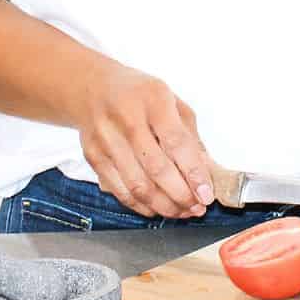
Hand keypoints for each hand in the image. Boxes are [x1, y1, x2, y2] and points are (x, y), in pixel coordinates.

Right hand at [71, 60, 214, 218]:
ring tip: (182, 211)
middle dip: (181, 195)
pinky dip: (142, 206)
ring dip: (164, 206)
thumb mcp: (172, 101)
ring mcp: (106, 139)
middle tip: (198, 208)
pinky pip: (120, 191)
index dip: (194, 172)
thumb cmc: (139, 95)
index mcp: (153, 99)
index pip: (176, 142)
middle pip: (156, 168)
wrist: (92, 88)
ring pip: (137, 186)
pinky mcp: (93, 156)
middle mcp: (127, 118)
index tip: (207, 194)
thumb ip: (190, 136)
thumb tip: (206, 172)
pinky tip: (158, 208)